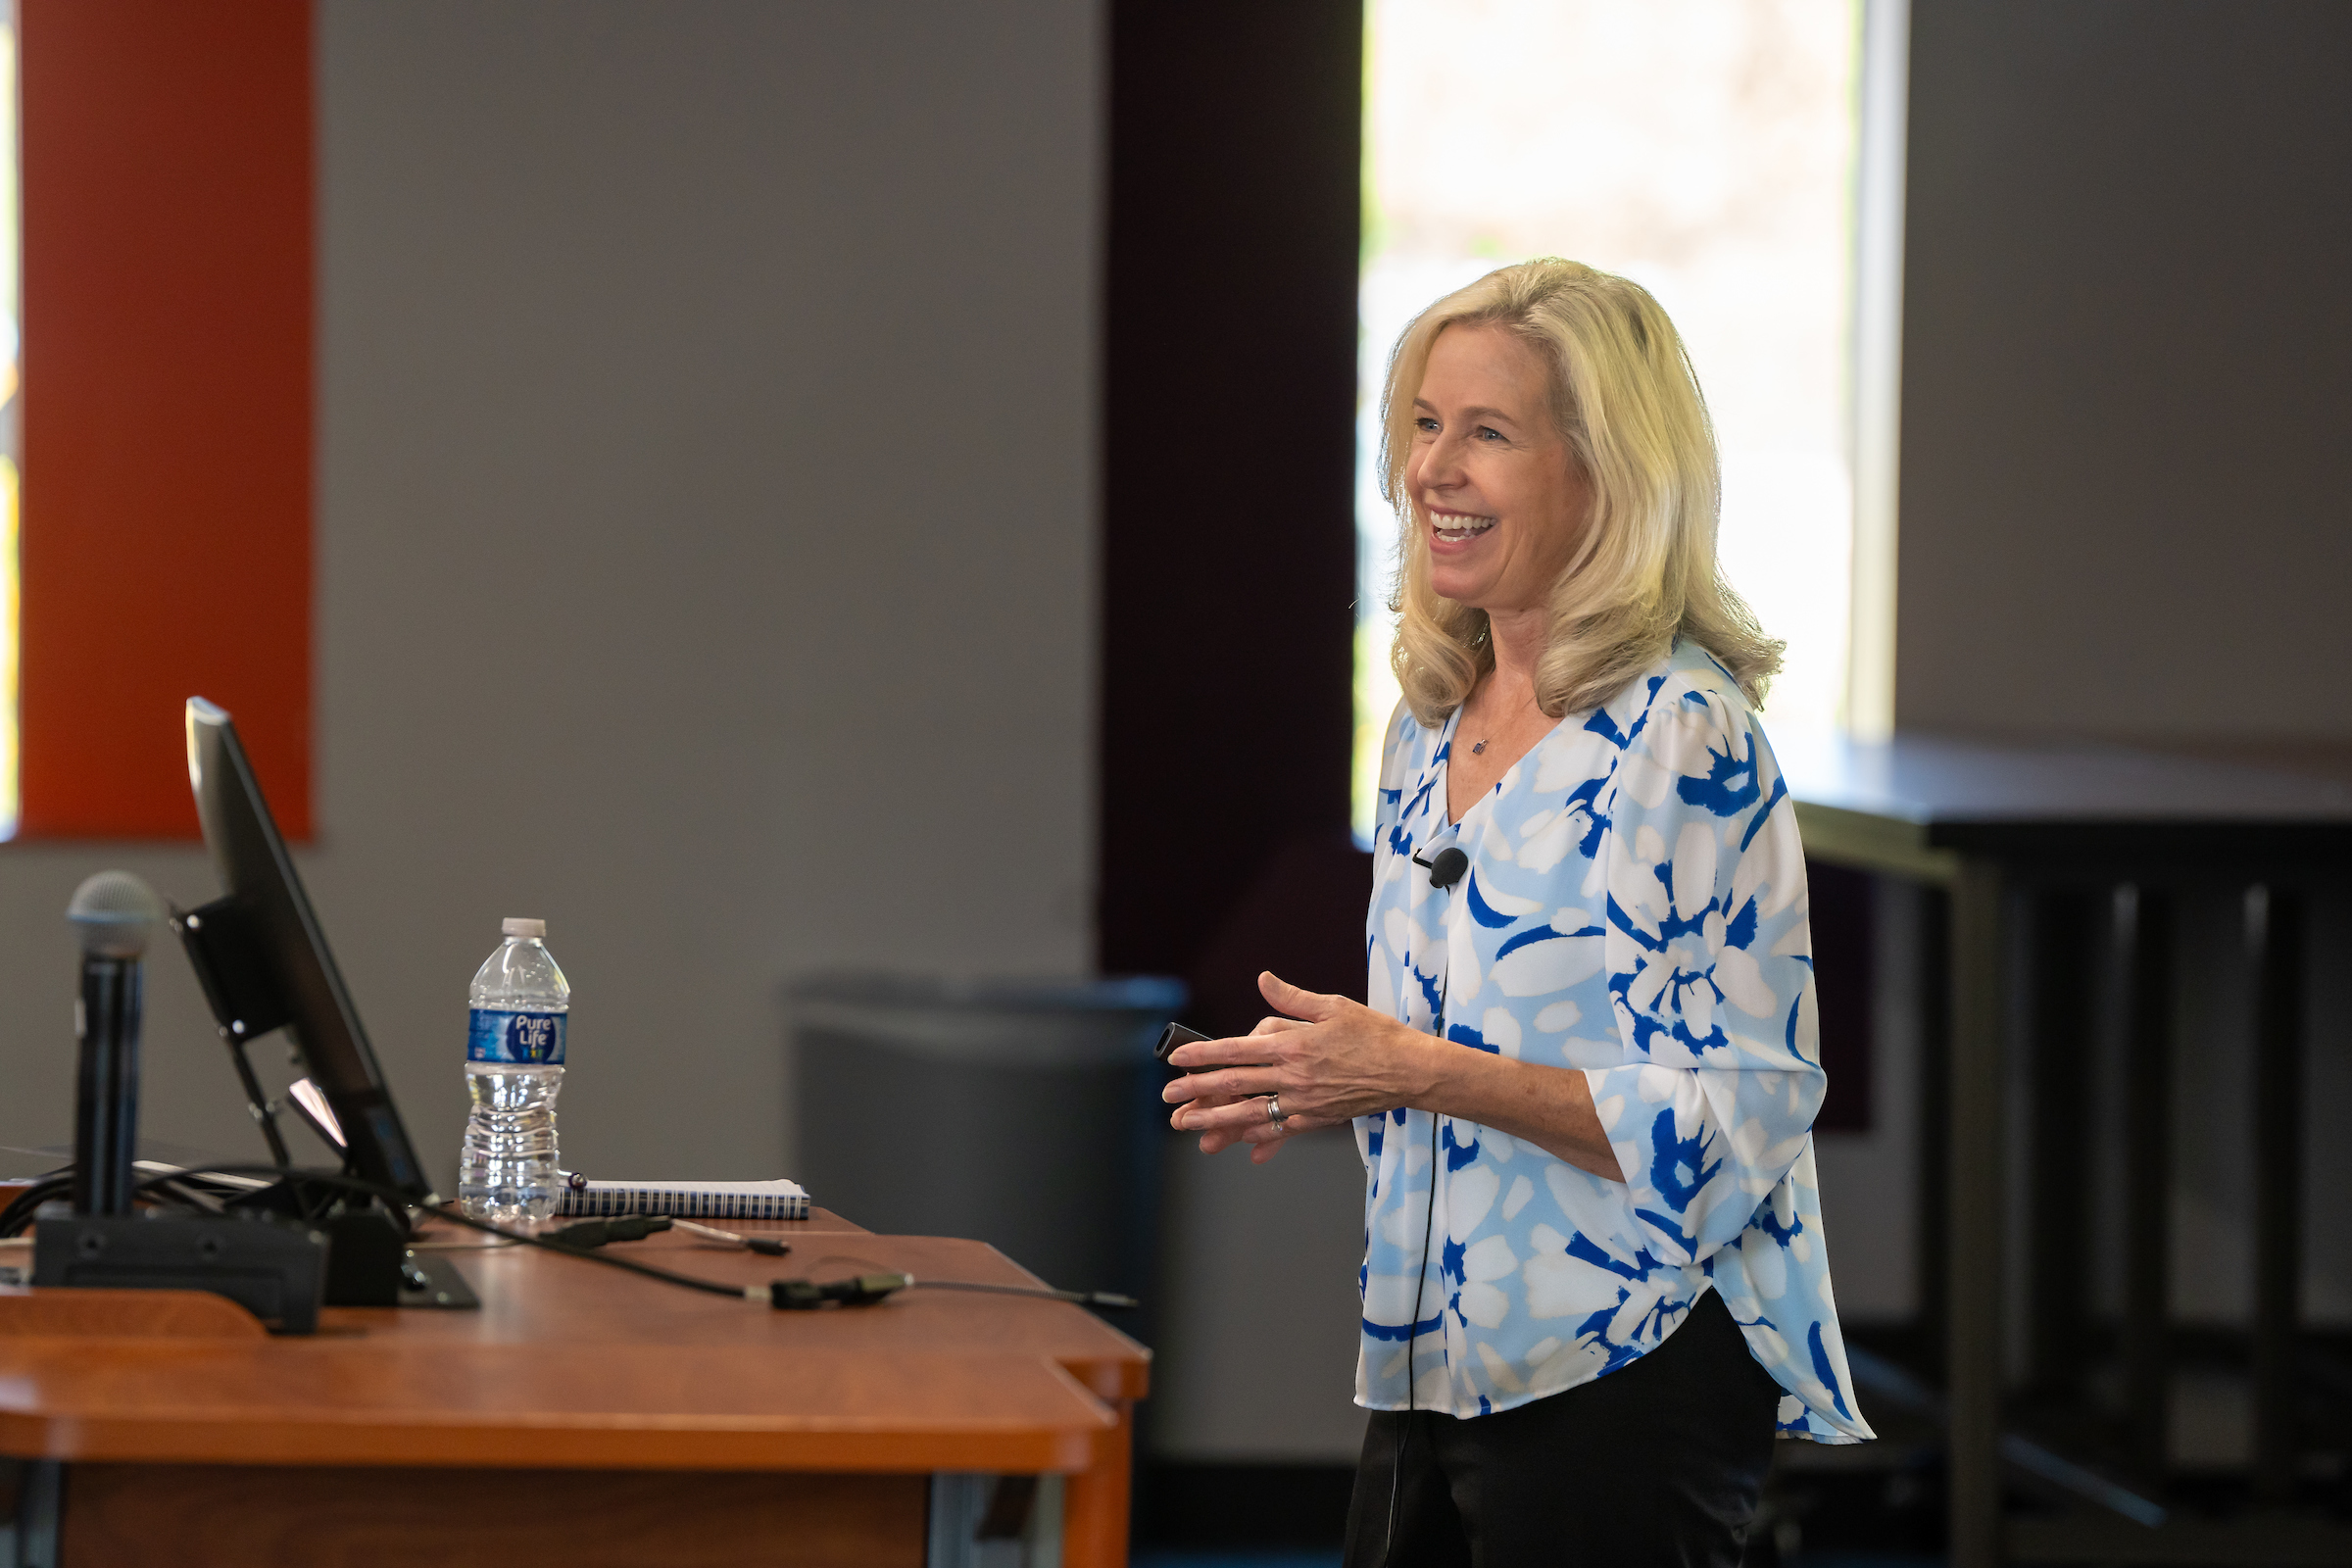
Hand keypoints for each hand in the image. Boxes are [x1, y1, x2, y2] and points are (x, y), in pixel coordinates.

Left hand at [1162, 972, 1434, 1164]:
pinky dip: (1260, 1137)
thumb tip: (1262, 980)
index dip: (1203, 1055)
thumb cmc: (1375, 1034)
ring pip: (1251, 1113)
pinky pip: (1282, 1130)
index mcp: (1294, 1045)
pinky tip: (1241, 1144)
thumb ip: (1291, 999)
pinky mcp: (1318, 1119)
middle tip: (1169, 1098)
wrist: (1410, 1071)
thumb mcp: (1333, 1005)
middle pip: (1236, 1085)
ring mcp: (1305, 1102)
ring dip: (1216, 1121)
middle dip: (1198, 1092)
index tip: (1178, 1059)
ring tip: (1189, 1127)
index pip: (1237, 1049)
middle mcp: (1294, 1076)